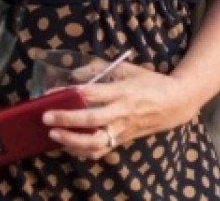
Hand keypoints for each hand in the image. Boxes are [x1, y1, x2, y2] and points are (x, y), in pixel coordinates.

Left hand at [43, 62, 190, 159]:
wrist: (174, 102)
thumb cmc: (149, 82)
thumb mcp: (127, 69)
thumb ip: (99, 69)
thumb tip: (74, 73)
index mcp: (122, 91)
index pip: (91, 93)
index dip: (69, 94)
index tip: (50, 94)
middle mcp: (121, 112)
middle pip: (90, 120)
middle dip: (66, 120)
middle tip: (46, 117)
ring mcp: (122, 129)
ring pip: (94, 142)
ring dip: (71, 141)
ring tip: (53, 134)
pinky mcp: (122, 140)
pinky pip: (100, 151)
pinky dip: (82, 151)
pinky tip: (68, 144)